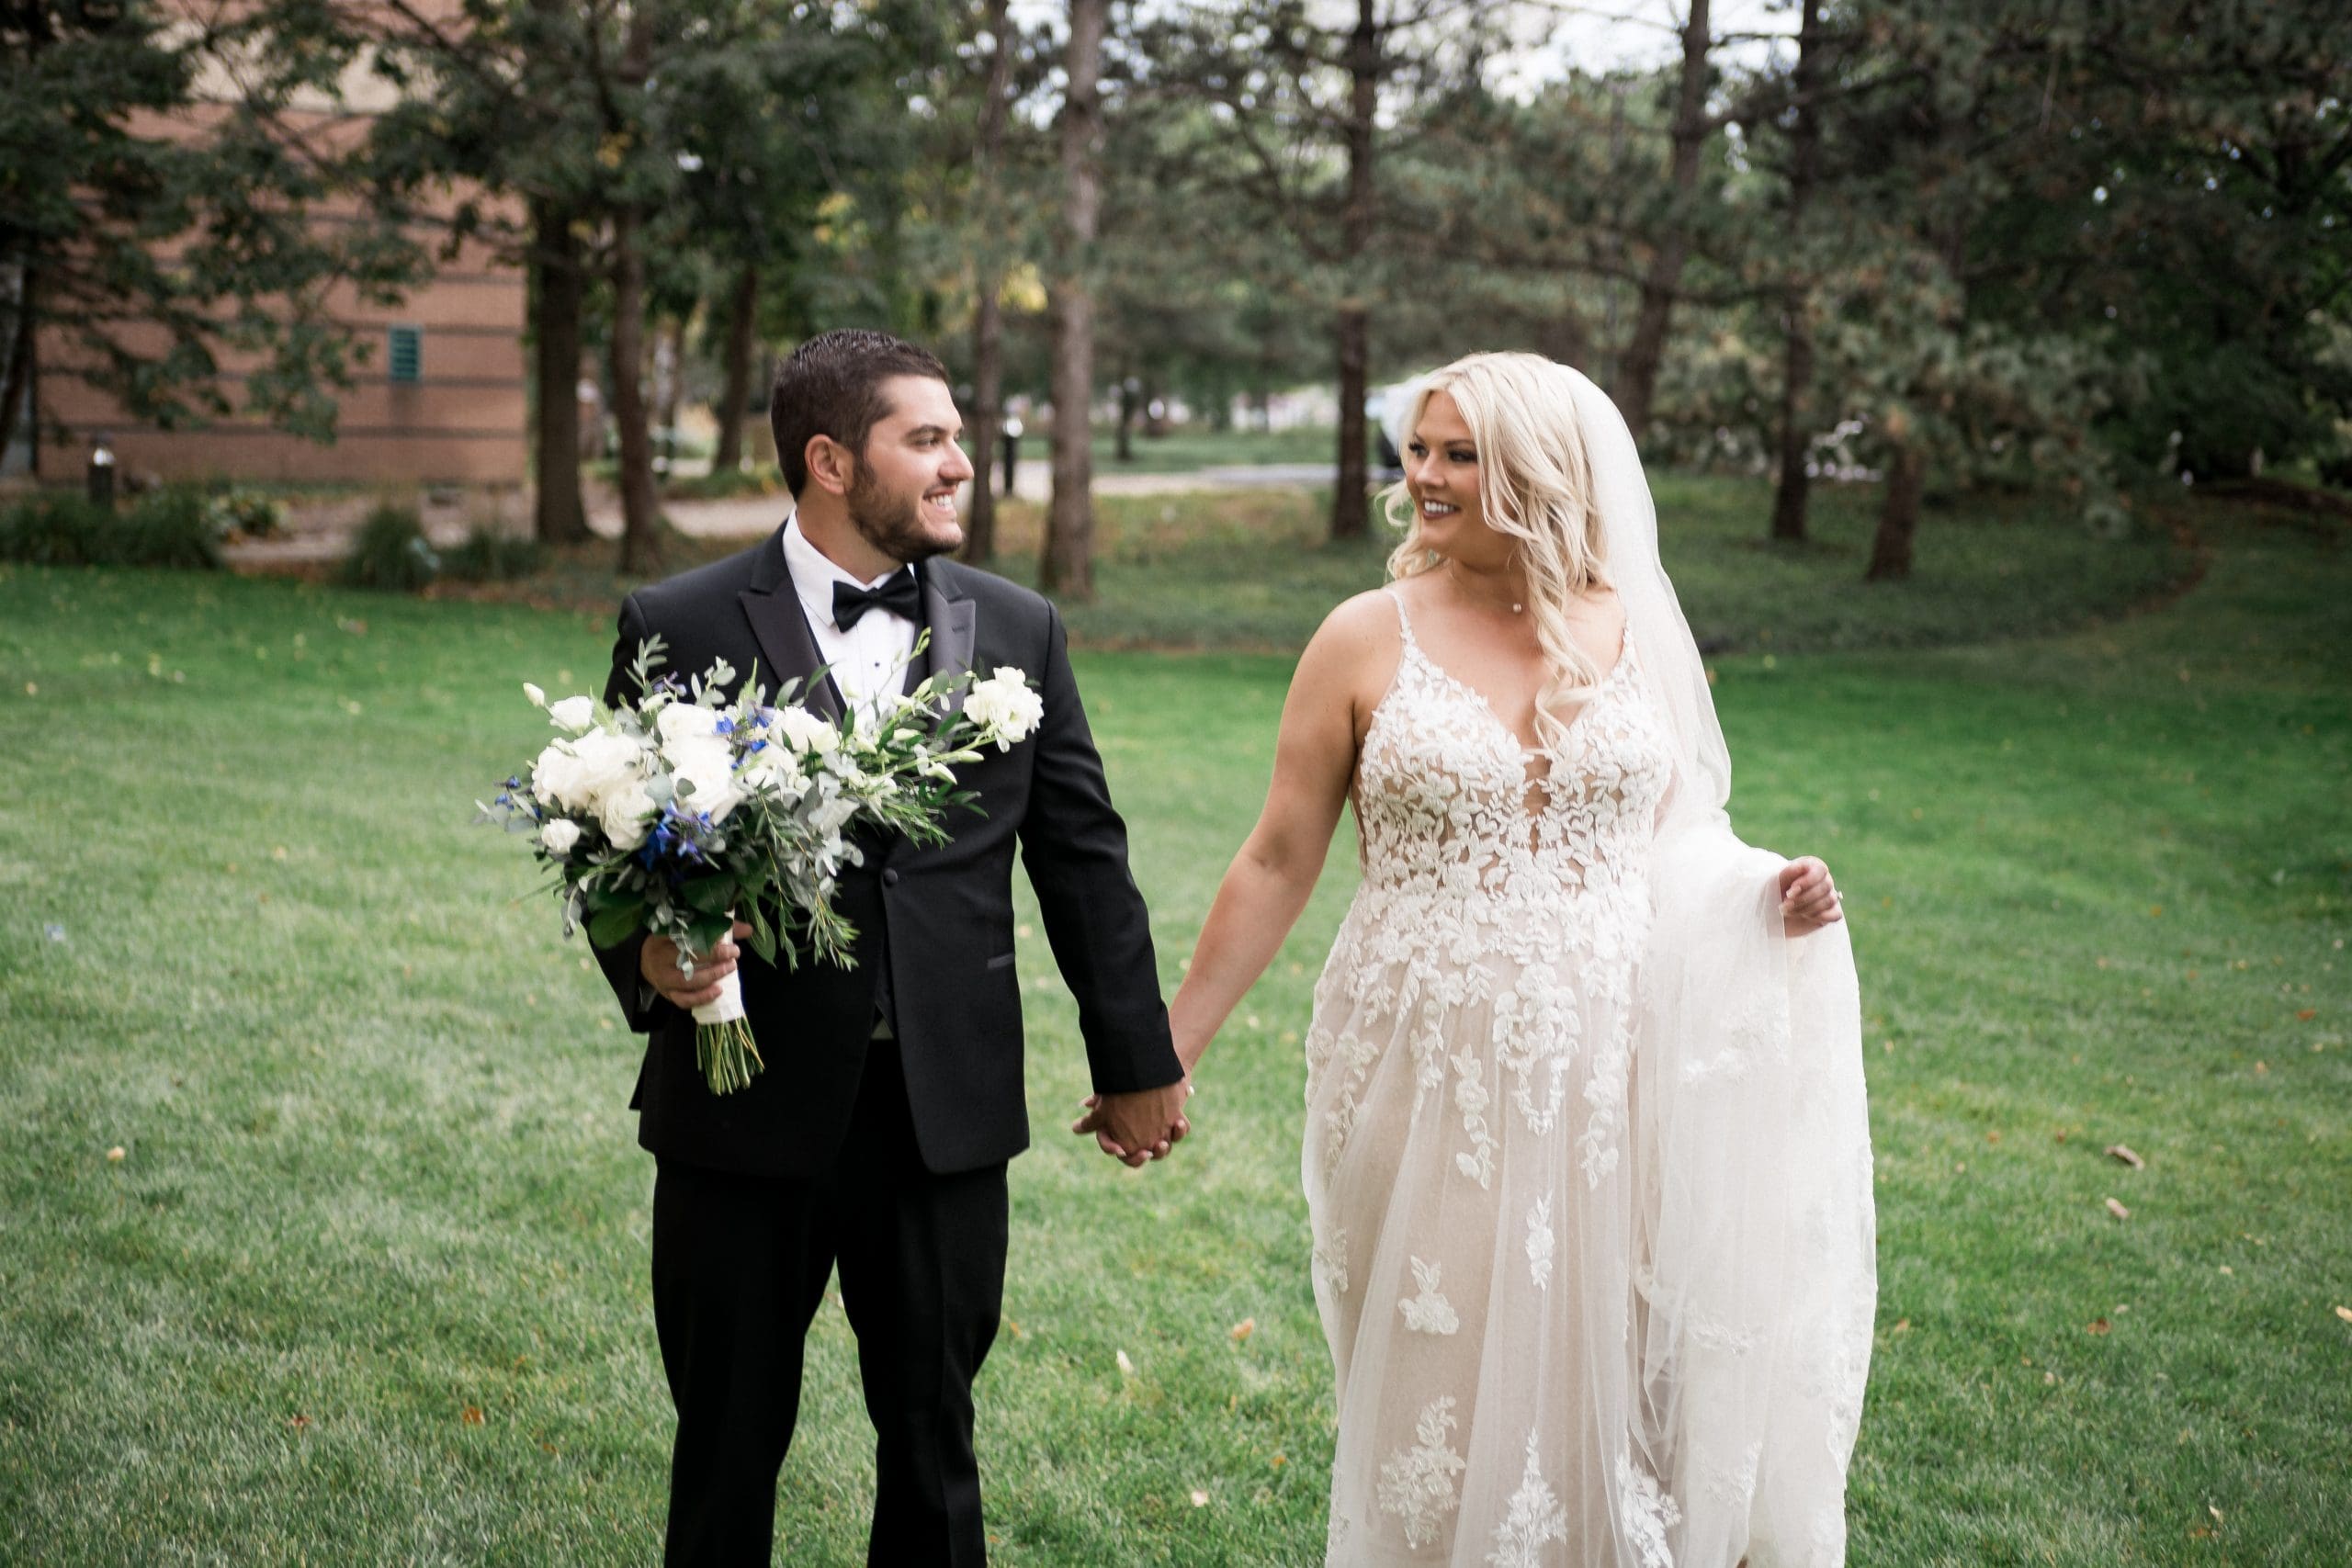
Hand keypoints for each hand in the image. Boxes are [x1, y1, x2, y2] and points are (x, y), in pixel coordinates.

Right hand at [640, 920, 751, 1008]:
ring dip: (711, 976)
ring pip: (686, 981)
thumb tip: (747, 929)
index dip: (708, 937)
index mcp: (662, 936)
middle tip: (733, 955)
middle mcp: (659, 958)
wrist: (646, 960)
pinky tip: (718, 991)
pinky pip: (684, 1000)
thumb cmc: (672, 941)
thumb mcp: (687, 928)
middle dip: (713, 956)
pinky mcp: (667, 994)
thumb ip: (716, 927)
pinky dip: (701, 998)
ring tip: (730, 969)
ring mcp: (662, 978)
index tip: (729, 941)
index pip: (685, 935)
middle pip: (686, 958)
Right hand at [1070, 1080, 1192, 1168]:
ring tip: (1161, 1143)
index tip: (1120, 1150)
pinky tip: (1178, 1123)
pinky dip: (1180, 1130)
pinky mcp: (1174, 1122)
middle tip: (1146, 1153)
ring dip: (1163, 1150)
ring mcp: (1159, 1131)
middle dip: (1141, 1157)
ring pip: (1162, 1150)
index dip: (1117, 1150)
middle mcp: (1141, 1137)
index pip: (1118, 1150)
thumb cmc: (1126, 1083)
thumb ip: (1096, 1105)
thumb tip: (1082, 1109)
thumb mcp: (1110, 1094)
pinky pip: (1179, 1133)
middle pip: (1140, 1156)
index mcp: (1123, 1134)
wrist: (1150, 1069)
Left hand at [1779, 857, 1842, 936]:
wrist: (1773, 910)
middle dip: (1803, 898)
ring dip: (1807, 908)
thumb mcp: (1777, 881)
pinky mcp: (1832, 912)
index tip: (1791, 891)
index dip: (1807, 881)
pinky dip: (1820, 916)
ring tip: (1788, 911)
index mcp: (1813, 867)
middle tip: (1785, 905)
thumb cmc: (1775, 891)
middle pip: (1825, 887)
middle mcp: (1824, 880)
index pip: (1820, 870)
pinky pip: (1835, 914)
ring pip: (1829, 900)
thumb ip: (1787, 874)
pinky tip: (1804, 917)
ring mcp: (1830, 896)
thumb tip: (1799, 867)